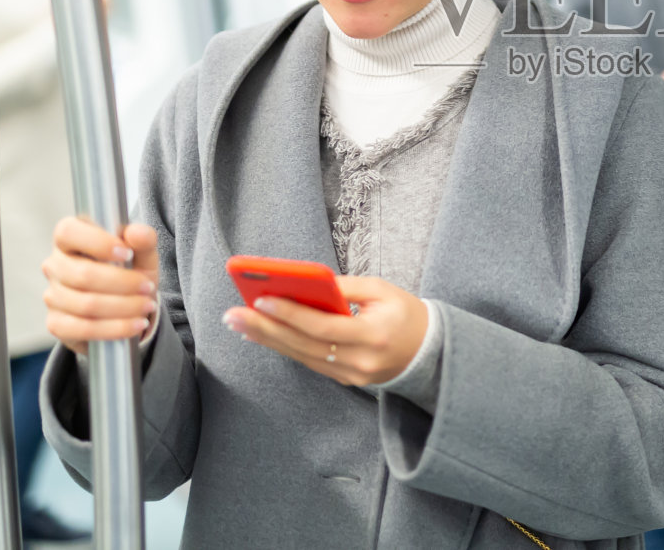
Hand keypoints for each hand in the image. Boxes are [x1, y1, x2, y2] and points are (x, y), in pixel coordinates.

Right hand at [42, 218, 160, 355]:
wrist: (125, 307)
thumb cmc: (129, 270)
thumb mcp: (142, 254)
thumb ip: (143, 240)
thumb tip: (137, 232)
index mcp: (69, 238)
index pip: (68, 232)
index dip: (98, 242)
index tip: (127, 253)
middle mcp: (55, 265)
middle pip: (82, 274)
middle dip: (123, 283)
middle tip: (148, 287)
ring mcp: (52, 295)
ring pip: (86, 304)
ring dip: (124, 307)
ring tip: (147, 306)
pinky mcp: (56, 323)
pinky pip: (83, 329)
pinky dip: (115, 328)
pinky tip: (135, 325)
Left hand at [223, 275, 428, 386]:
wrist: (430, 352)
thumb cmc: (406, 314)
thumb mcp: (383, 290)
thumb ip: (346, 288)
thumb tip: (306, 284)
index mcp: (374, 336)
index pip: (324, 327)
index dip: (291, 314)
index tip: (261, 298)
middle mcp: (361, 362)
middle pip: (304, 345)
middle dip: (266, 328)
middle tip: (233, 314)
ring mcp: (352, 376)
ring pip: (302, 356)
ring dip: (268, 339)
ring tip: (239, 322)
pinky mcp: (345, 380)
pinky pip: (309, 362)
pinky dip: (285, 347)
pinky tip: (264, 335)